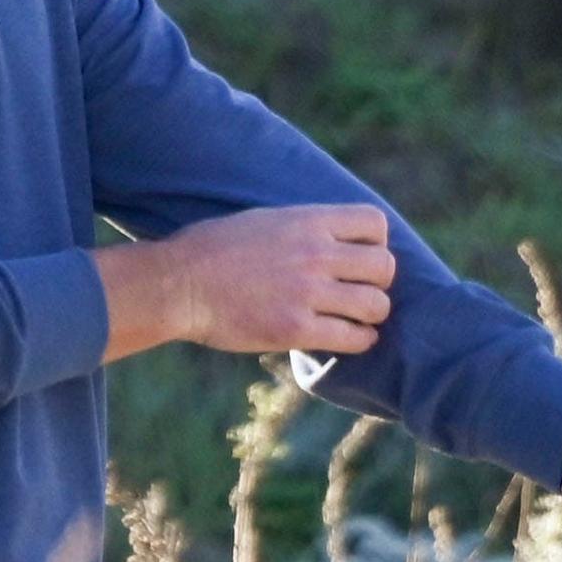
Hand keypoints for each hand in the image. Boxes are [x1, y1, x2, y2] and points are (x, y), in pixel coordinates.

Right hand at [97, 205, 394, 360]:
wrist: (177, 284)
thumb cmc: (211, 250)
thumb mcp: (263, 220)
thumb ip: (303, 228)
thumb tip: (334, 239)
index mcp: (306, 221)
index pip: (375, 224)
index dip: (375, 243)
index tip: (358, 258)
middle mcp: (314, 253)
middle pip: (385, 267)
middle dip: (377, 282)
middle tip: (357, 293)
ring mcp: (307, 292)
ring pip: (376, 306)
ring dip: (370, 315)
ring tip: (352, 319)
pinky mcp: (296, 329)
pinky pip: (355, 338)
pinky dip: (357, 341)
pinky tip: (343, 339)